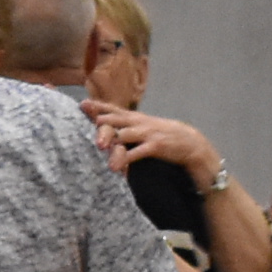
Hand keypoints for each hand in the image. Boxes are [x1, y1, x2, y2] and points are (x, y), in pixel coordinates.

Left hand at [87, 103, 220, 175]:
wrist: (189, 142)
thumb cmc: (161, 135)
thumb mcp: (143, 126)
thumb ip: (125, 125)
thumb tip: (103, 124)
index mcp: (134, 118)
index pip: (113, 109)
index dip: (98, 106)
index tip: (82, 104)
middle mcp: (138, 123)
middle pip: (115, 120)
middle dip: (101, 123)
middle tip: (89, 126)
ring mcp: (147, 133)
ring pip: (125, 135)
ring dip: (112, 141)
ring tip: (100, 147)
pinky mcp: (155, 146)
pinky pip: (137, 153)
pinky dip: (126, 160)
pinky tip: (116, 167)